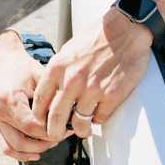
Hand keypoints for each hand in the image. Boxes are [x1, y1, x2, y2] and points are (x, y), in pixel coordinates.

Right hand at [0, 31, 61, 161]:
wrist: (4, 61)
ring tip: (50, 144)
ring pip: (14, 146)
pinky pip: (6, 145)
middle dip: (46, 141)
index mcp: (10, 99)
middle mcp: (0, 112)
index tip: (65, 130)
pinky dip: (19, 154)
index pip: (32, 127)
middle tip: (62, 136)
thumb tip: (68, 113)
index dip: (51, 132)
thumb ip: (52, 96)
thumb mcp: (40, 76)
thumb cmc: (22, 67)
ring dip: (34, 150)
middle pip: (24, 139)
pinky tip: (33, 155)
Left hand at [31, 0, 164, 139]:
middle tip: (57, 135)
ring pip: (79, 124)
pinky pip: (100, 118)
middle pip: (55, 118)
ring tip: (82, 129)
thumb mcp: (69, 50)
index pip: (40, 100)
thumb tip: (54, 91)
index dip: (39, 116)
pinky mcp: (112, 95)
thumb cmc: (98, 37)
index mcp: (57, 67)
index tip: (42, 122)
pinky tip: (99, 113)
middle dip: (54, 132)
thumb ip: (59, 71)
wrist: (125, 29)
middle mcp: (72, 80)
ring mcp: (92, 89)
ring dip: (80, 130)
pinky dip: (98, 119)